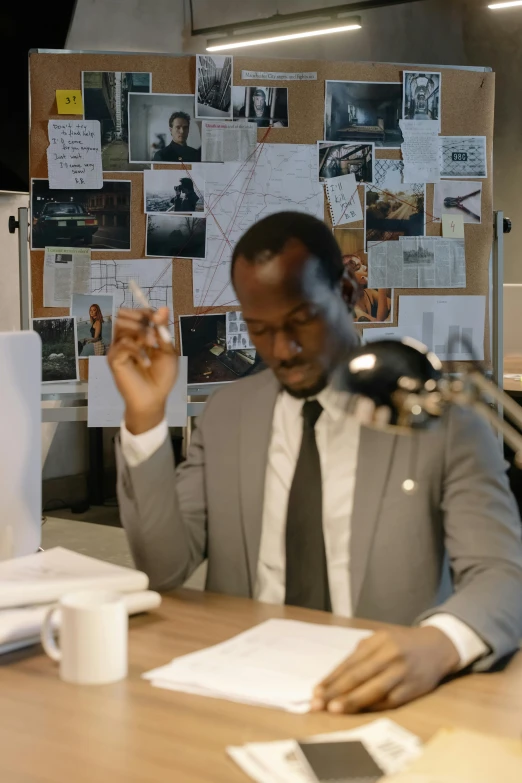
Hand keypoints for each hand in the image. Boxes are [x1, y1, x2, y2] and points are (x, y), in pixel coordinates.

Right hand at [107, 307, 177, 434]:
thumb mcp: (167, 351)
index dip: (147, 312)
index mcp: (141, 334)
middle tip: (154, 331)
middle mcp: (127, 338)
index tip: (159, 319)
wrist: (154, 398)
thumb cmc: (162, 376)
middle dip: (141, 318)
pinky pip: (122, 344)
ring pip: (120, 325)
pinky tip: (146, 363)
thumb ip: (163, 331)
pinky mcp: (114, 358)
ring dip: (140, 330)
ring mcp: (119, 347)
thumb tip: (163, 308)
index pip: (138, 314)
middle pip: (124, 315)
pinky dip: (137, 351)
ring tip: (152, 343)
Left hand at [311, 626, 459, 713]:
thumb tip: (335, 679)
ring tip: (334, 710)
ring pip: (373, 690)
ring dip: (352, 702)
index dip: (332, 678)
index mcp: (379, 640)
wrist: (437, 647)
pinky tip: (358, 712)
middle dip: (336, 692)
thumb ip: (361, 655)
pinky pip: (388, 702)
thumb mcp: (381, 639)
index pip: (350, 662)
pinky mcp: (412, 690)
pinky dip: (371, 708)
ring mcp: (402, 673)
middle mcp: (390, 655)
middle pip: (359, 676)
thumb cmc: (401, 643)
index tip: (316, 691)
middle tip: (318, 704)